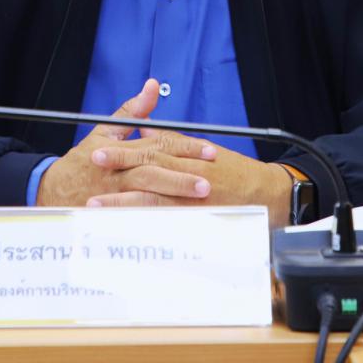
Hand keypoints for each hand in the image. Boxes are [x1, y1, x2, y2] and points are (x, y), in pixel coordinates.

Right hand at [35, 78, 216, 206]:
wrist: (52, 190)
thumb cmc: (83, 159)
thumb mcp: (105, 130)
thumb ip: (132, 110)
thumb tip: (153, 86)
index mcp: (120, 149)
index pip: (157, 146)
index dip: (184, 148)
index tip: (209, 151)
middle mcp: (117, 172)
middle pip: (152, 173)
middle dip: (181, 178)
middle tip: (208, 181)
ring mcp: (114, 196)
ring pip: (145, 197)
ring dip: (172, 198)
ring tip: (197, 202)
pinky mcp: (111, 215)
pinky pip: (135, 218)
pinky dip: (155, 219)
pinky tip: (176, 221)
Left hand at [87, 137, 293, 228]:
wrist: (270, 194)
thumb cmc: (237, 173)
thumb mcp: (207, 151)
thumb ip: (175, 144)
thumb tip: (147, 133)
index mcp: (191, 154)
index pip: (153, 146)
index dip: (125, 147)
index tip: (100, 147)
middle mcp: (191, 172)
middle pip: (150, 166)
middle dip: (120, 165)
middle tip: (93, 163)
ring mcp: (194, 197)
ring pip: (153, 197)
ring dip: (122, 201)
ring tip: (96, 205)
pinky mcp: (199, 219)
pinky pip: (168, 223)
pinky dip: (145, 225)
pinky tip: (124, 230)